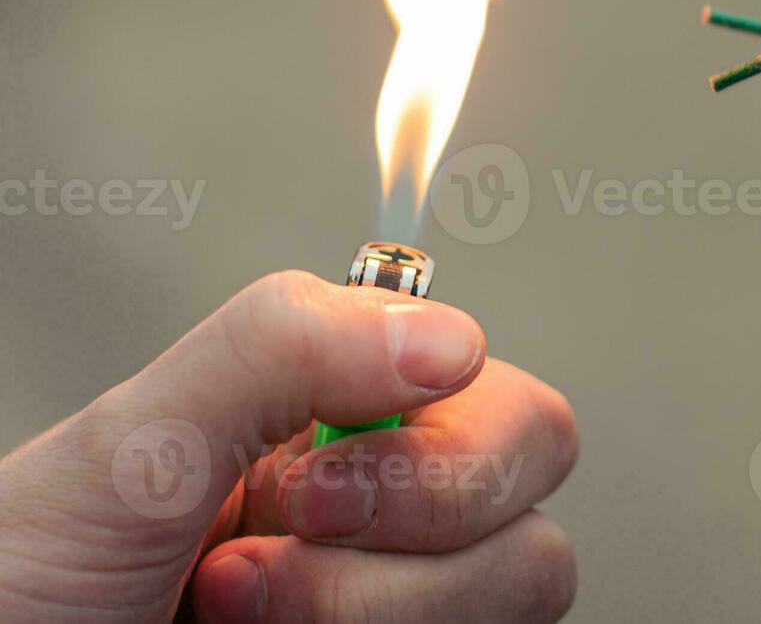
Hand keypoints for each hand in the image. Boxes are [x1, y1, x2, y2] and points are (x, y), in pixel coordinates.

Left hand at [0, 270, 577, 623]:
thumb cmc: (24, 591)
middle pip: (536, 478)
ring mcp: (405, 604)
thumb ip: (278, 349)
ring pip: (527, 582)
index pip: (496, 384)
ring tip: (236, 613)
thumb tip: (448, 337)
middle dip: (416, 513)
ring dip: (369, 606)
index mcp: (338, 423)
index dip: (439, 434)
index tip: (312, 473)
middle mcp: (390, 513)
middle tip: (278, 537)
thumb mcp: (127, 446)